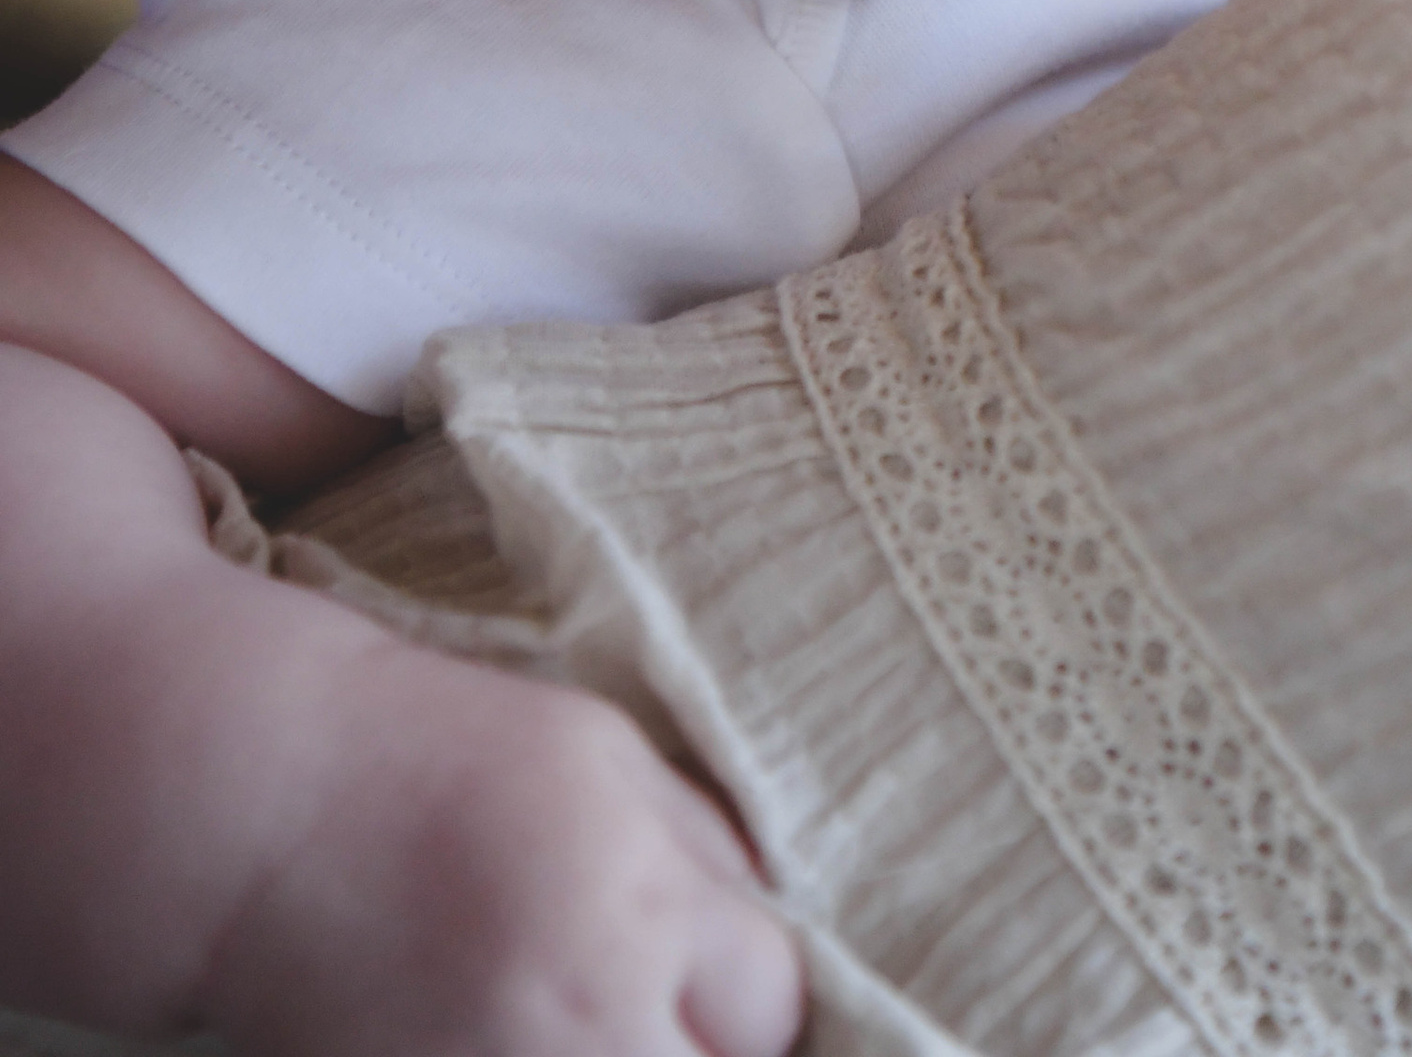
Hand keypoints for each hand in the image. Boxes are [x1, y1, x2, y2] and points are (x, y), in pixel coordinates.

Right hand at [201, 641, 804, 1056]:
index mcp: (640, 907)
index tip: (707, 967)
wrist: (268, 814)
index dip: (745, 988)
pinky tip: (510, 1035)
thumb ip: (701, 855)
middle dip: (695, 1046)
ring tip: (580, 1016)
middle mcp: (577, 1023)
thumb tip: (769, 941)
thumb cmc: (445, 757)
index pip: (770, 1005)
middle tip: (654, 1007)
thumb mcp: (607, 758)